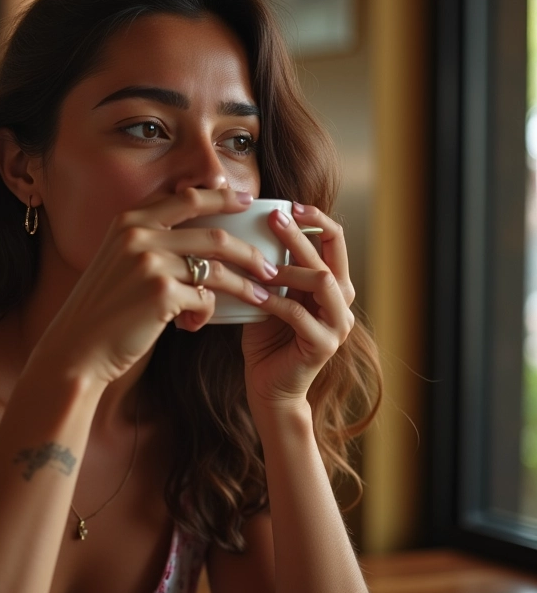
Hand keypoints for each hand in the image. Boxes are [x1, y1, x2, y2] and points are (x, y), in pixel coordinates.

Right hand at [33, 189, 278, 388]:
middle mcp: (139, 235)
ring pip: (217, 268)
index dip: (222, 196)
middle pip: (214, 233)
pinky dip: (208, 313)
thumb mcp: (119, 259)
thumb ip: (151, 239)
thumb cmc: (104, 307)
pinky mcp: (161, 295)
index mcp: (130, 220)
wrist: (77, 347)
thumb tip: (200, 234)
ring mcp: (150, 263)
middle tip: (269, 266)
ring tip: (261, 296)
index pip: (188, 197)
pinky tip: (195, 324)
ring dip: (243, 285)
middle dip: (248, 251)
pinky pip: (205, 300)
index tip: (247, 200)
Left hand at [241, 203, 355, 412]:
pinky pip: (300, 314)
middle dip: (299, 234)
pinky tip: (254, 294)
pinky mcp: (323, 346)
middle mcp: (342, 303)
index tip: (291, 205)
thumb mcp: (272, 294)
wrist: (270, 387)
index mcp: (333, 285)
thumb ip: (273, 268)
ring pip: (322, 282)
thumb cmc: (267, 337)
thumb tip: (250, 229)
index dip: (318, 220)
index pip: (336, 242)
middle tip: (274, 217)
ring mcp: (337, 325)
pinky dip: (274, 301)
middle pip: (327, 258)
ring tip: (261, 265)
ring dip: (290, 269)